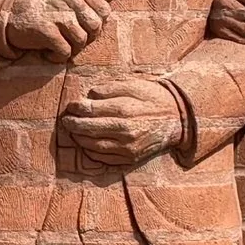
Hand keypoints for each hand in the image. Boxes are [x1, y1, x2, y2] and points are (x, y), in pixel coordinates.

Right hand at [5, 0, 120, 59]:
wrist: (8, 8)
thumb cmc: (42, 0)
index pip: (104, 10)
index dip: (96, 22)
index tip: (81, 25)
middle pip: (95, 27)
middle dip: (86, 37)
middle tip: (69, 38)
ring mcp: (58, 15)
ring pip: (82, 40)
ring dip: (72, 48)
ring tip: (58, 45)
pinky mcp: (46, 30)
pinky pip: (65, 51)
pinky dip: (58, 56)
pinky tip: (48, 52)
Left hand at [58, 75, 182, 168]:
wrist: (178, 119)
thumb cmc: (154, 98)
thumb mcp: (134, 85)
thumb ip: (110, 89)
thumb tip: (89, 96)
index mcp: (125, 111)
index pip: (90, 111)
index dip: (76, 108)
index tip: (72, 105)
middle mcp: (125, 132)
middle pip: (88, 130)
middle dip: (73, 124)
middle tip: (66, 120)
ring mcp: (127, 148)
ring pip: (93, 146)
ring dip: (79, 139)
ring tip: (74, 131)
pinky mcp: (130, 159)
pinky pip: (104, 158)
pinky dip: (91, 151)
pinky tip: (87, 143)